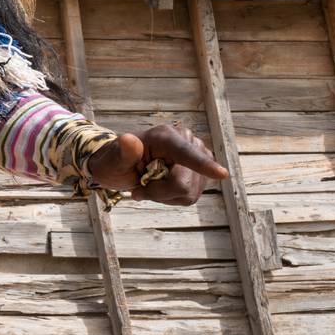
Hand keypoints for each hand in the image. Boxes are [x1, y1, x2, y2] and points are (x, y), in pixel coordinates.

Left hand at [86, 123, 227, 205]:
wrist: (121, 166)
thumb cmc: (114, 161)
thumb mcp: (112, 159)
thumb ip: (122, 152)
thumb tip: (129, 140)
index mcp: (166, 136)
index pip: (187, 154)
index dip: (203, 166)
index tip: (222, 174)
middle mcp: (187, 142)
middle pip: (184, 184)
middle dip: (159, 192)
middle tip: (140, 186)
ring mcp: (197, 157)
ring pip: (189, 193)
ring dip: (164, 196)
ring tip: (149, 184)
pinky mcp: (201, 172)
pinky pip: (190, 197)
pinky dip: (171, 198)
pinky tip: (160, 188)